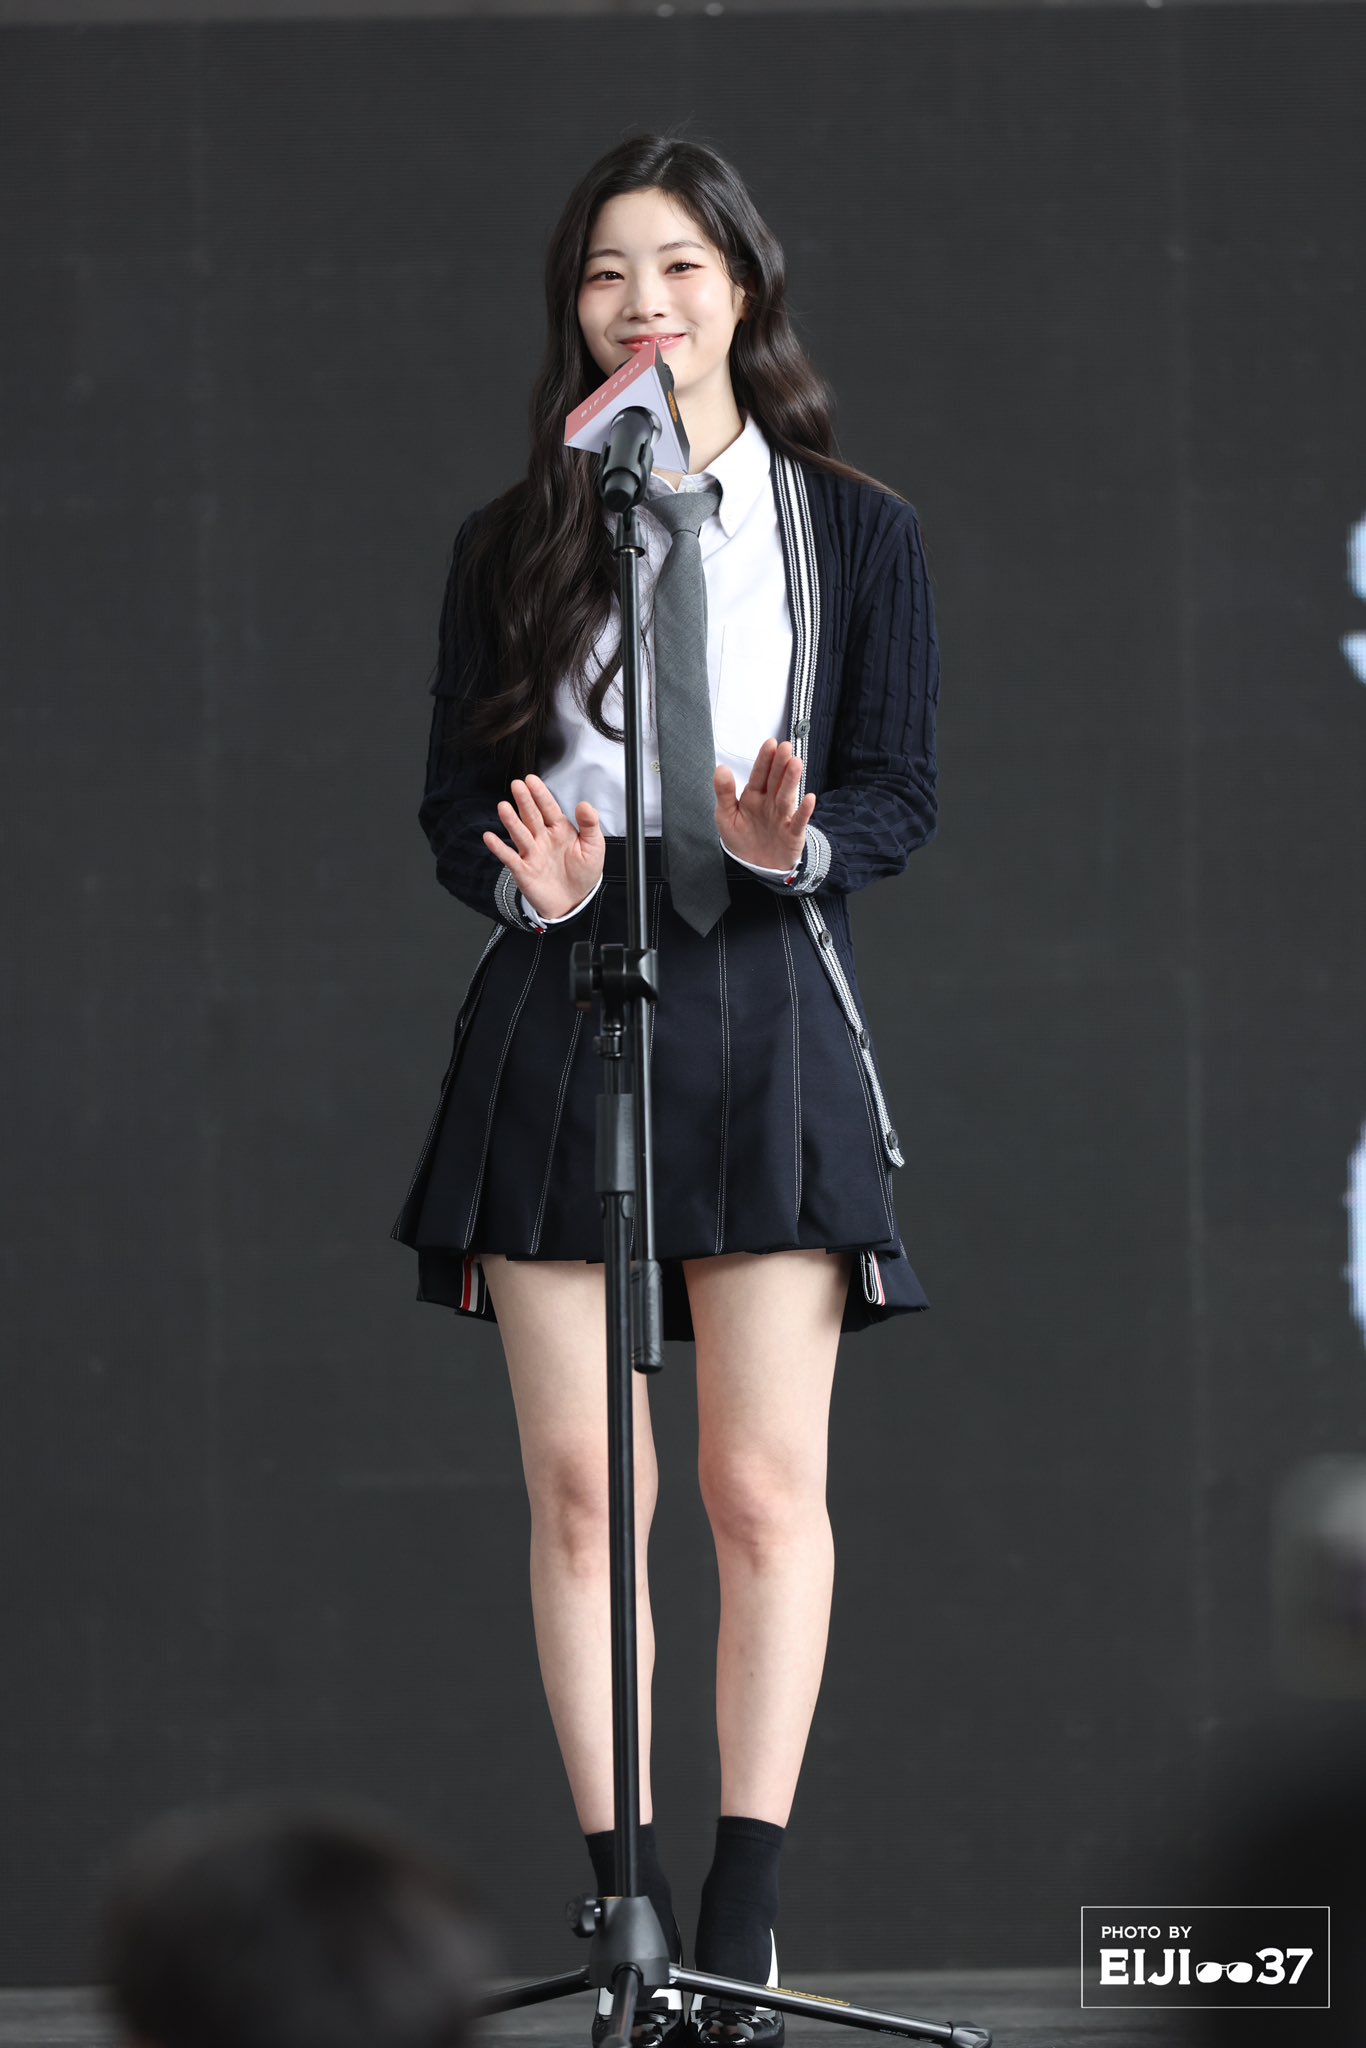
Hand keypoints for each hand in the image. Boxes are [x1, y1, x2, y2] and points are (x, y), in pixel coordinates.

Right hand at [482, 775, 604, 919]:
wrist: (574, 903)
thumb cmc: (583, 874)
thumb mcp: (594, 848)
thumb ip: (590, 825)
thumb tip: (585, 805)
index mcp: (559, 830)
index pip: (548, 808)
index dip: (540, 794)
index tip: (532, 780)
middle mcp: (542, 838)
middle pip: (531, 816)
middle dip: (524, 801)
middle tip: (517, 786)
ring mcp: (531, 853)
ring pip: (519, 834)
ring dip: (511, 821)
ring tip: (504, 807)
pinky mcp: (523, 870)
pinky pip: (509, 857)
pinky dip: (499, 848)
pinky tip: (490, 837)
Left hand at [714, 738, 815, 871]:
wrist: (757, 867)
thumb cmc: (742, 839)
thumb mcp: (726, 816)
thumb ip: (724, 793)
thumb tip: (721, 768)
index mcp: (753, 796)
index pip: (759, 774)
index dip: (765, 760)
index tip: (770, 744)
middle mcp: (770, 803)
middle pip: (776, 781)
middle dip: (780, 764)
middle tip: (786, 747)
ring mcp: (783, 816)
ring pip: (787, 796)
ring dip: (792, 780)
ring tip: (796, 764)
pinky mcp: (793, 833)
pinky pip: (799, 820)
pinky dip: (804, 810)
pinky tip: (810, 798)